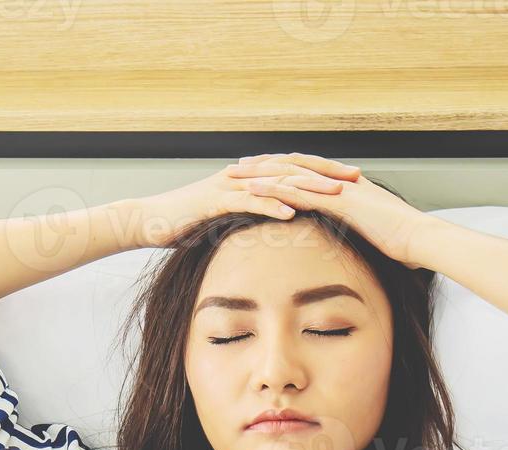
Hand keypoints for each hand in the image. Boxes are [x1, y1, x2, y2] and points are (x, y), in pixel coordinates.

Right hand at [130, 152, 362, 248]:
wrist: (150, 221)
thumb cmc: (187, 224)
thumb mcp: (226, 218)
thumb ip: (251, 215)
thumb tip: (276, 225)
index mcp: (249, 175)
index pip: (293, 167)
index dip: (324, 171)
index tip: (353, 179)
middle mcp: (243, 173)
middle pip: (292, 167)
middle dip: (326, 173)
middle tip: (357, 180)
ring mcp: (229, 185)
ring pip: (275, 181)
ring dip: (307, 188)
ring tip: (335, 196)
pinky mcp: (215, 201)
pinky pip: (249, 201)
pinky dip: (272, 205)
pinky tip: (293, 213)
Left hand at [235, 153, 431, 268]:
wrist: (421, 239)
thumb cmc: (403, 241)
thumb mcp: (375, 232)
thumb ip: (358, 228)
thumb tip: (351, 237)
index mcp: (346, 186)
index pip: (307, 172)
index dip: (282, 170)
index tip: (258, 171)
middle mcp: (339, 181)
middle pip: (294, 166)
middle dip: (264, 165)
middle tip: (237, 166)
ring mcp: (339, 189)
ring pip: (292, 175)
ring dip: (261, 174)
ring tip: (235, 175)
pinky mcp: (339, 202)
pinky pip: (300, 192)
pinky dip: (274, 190)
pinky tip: (253, 192)